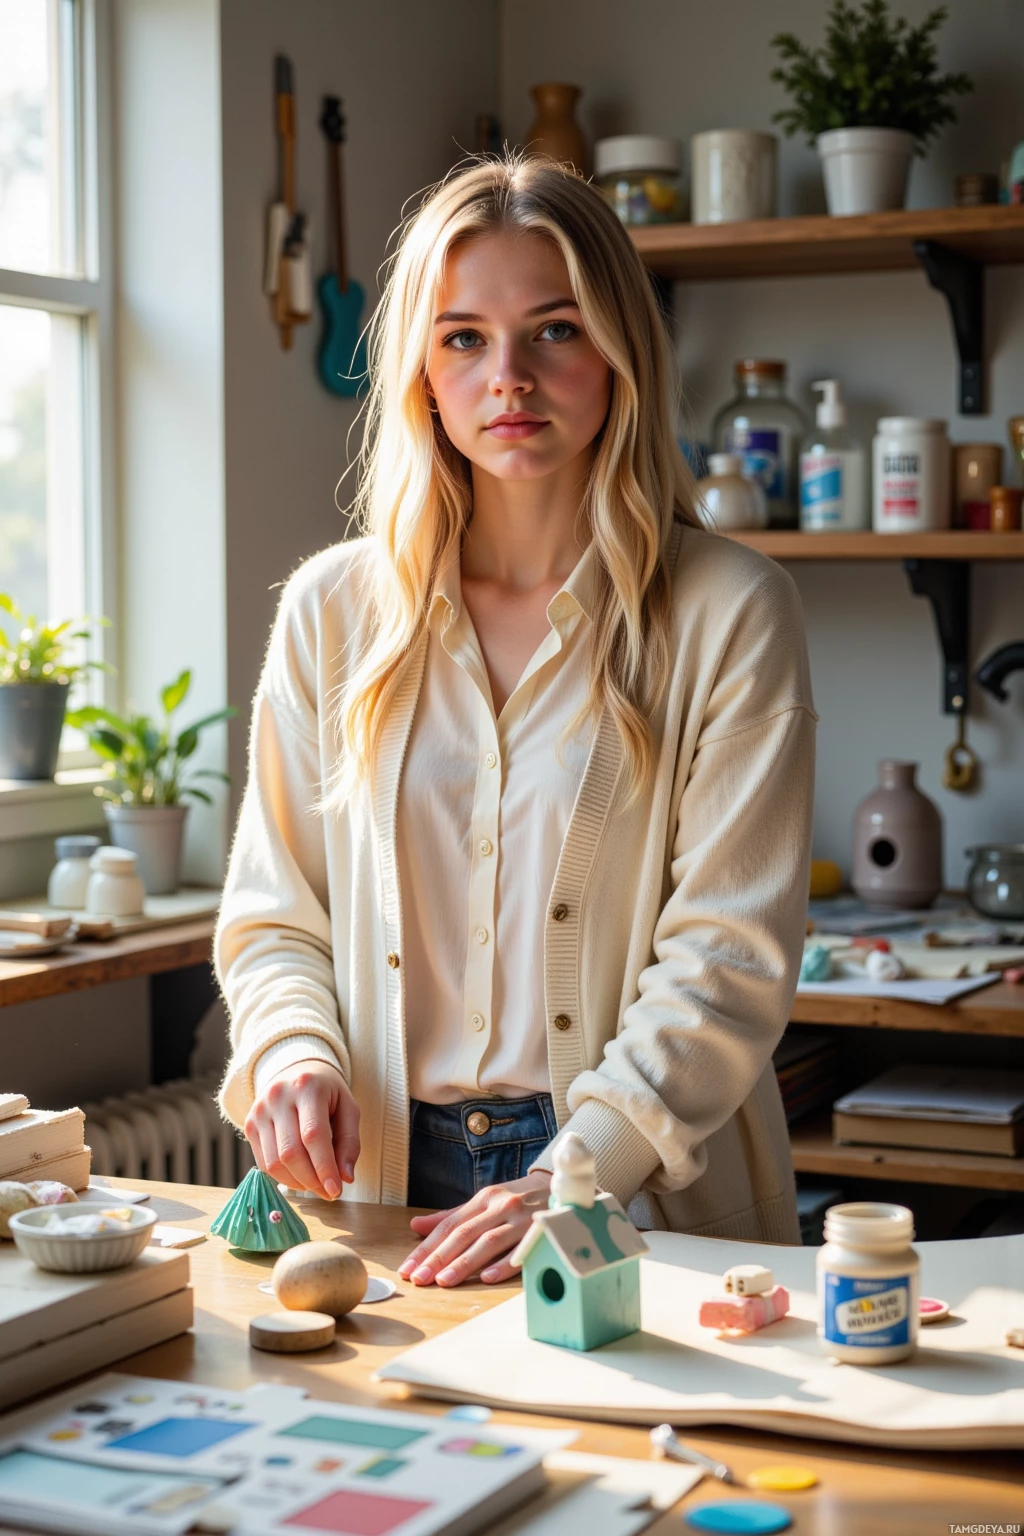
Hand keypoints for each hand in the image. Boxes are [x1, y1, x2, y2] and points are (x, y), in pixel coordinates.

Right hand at [244, 1060, 359, 1199]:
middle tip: (328, 1192)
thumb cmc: (327, 1092)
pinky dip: (282, 1177)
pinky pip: (263, 1163)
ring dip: (297, 1183)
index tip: (336, 1190)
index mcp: (307, 1087)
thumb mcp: (348, 1107)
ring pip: (274, 1162)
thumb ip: (350, 1142)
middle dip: (311, 1180)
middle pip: (291, 1152)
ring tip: (315, 1185)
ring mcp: (259, 1110)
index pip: (313, 1134)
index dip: (324, 1167)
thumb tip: (345, 1178)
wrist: (295, 1070)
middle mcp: (278, 1096)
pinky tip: (298, 1176)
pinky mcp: (249, 1124)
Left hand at [398, 1170, 551, 1286]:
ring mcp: (521, 1219)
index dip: (427, 1247)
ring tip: (444, 1281)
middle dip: (439, 1258)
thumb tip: (415, 1226)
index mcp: (483, 1199)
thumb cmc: (517, 1198)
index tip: (408, 1268)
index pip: (448, 1225)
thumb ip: (451, 1216)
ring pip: (488, 1242)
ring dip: (465, 1263)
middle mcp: (499, 1206)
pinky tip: (488, 1278)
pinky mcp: (541, 1231)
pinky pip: (521, 1250)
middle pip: (464, 1233)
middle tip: (419, 1279)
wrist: (562, 1186)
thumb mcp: (484, 1201)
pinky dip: (505, 1264)